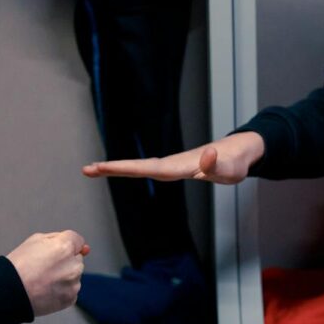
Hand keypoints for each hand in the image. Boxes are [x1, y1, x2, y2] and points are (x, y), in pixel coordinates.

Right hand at [6, 230, 88, 316]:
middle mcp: (73, 265)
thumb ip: (59, 239)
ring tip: (44, 279)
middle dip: (65, 261)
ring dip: (64, 276)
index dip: (65, 245)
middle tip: (45, 267)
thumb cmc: (19, 265)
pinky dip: (62, 290)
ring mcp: (73, 283)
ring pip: (74, 275)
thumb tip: (82, 246)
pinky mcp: (70, 298)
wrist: (9, 292)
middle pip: (76, 259)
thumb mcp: (35, 240)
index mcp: (65, 247)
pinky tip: (46, 289)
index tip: (55, 252)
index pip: (78, 241)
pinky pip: (71, 290)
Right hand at [82, 131, 264, 185]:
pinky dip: (130, 170)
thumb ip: (216, 163)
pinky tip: (121, 171)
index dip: (123, 168)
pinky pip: (147, 170)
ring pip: (139, 167)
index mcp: (177, 166)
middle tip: (86, 169)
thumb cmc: (234, 163)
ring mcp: (171, 166)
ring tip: (94, 170)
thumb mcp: (228, 168)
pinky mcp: (174, 168)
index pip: (145, 168)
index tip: (101, 167)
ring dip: (116, 168)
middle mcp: (170, 164)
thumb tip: (208, 154)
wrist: (238, 152)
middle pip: (136, 167)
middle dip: (110, 168)